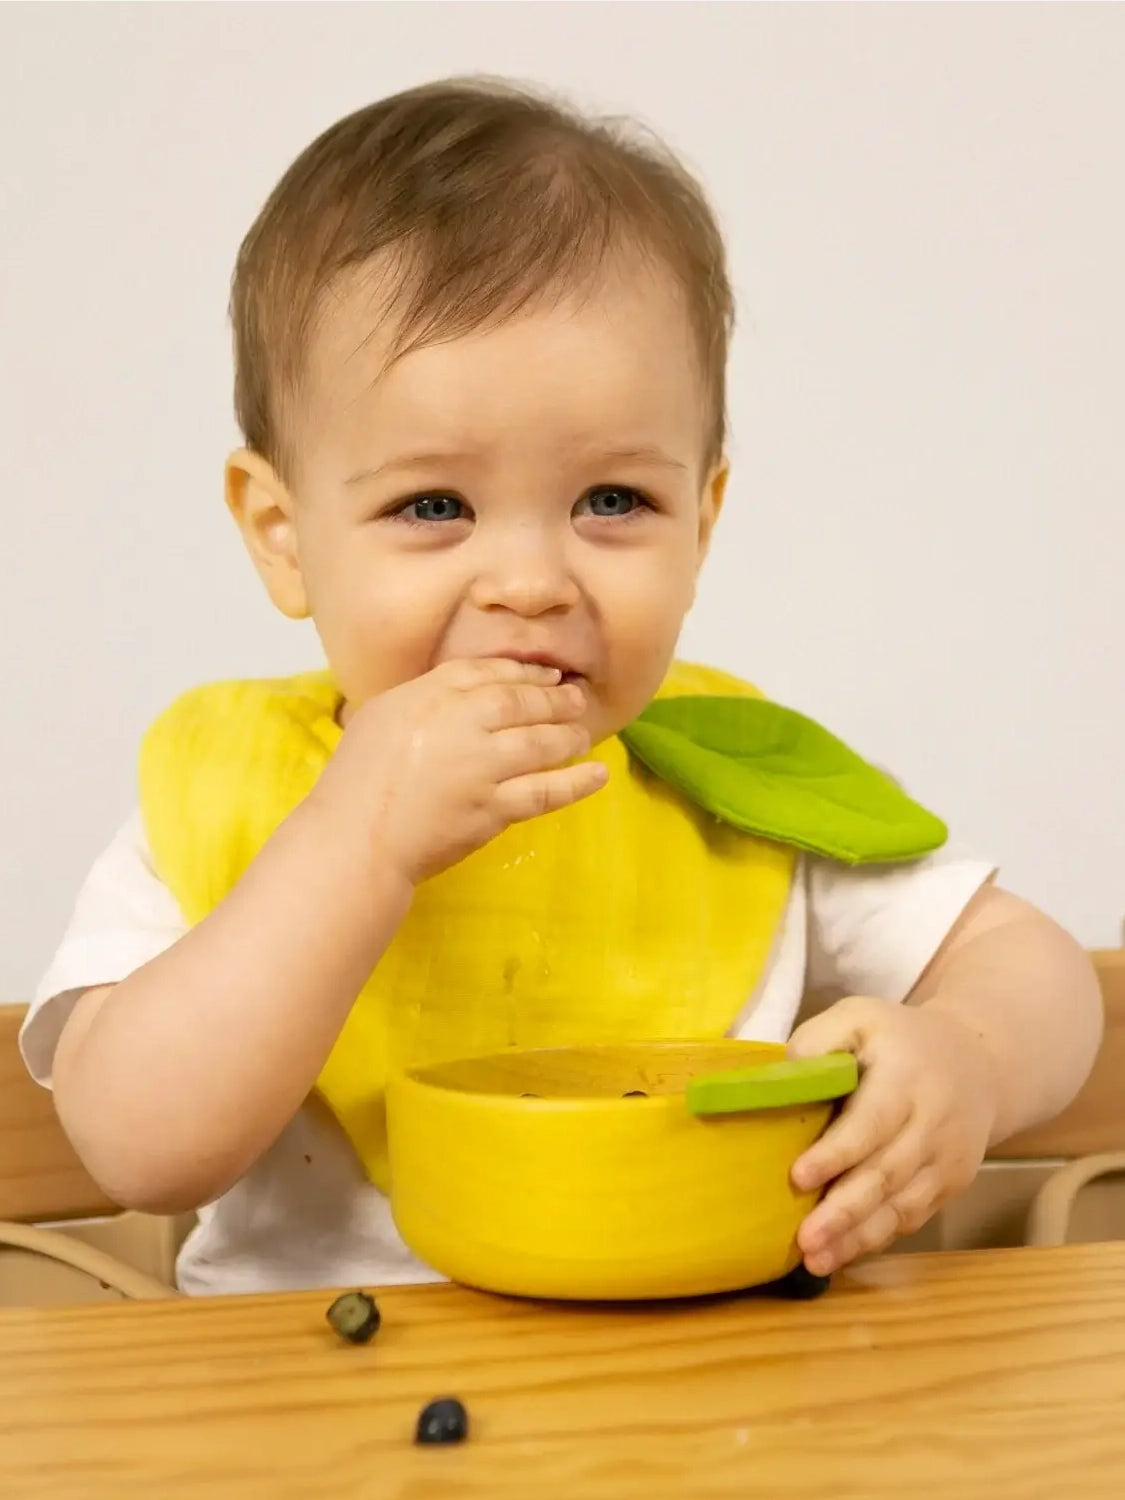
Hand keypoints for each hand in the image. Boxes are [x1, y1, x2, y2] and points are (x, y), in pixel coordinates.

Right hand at [313, 658, 606, 884]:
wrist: (355, 837)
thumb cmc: (356, 781)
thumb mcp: (380, 717)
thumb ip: (422, 699)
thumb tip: (459, 694)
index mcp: (427, 695)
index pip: (486, 673)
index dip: (522, 674)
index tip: (546, 676)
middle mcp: (459, 723)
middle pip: (520, 701)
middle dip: (555, 698)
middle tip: (576, 699)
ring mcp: (480, 767)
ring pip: (540, 742)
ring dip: (568, 735)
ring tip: (583, 734)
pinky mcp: (492, 809)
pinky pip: (544, 792)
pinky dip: (576, 783)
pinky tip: (598, 775)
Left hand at [787, 997, 997, 1274]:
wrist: (981, 1063)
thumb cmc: (899, 1040)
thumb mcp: (860, 1017)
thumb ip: (819, 1041)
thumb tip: (779, 1081)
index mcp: (906, 1077)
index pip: (872, 1121)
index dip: (837, 1152)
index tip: (798, 1176)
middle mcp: (932, 1123)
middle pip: (886, 1173)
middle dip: (843, 1211)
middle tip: (804, 1239)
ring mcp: (946, 1159)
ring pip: (900, 1205)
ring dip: (857, 1236)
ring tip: (815, 1260)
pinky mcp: (950, 1184)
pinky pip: (911, 1216)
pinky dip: (876, 1238)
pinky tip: (841, 1253)